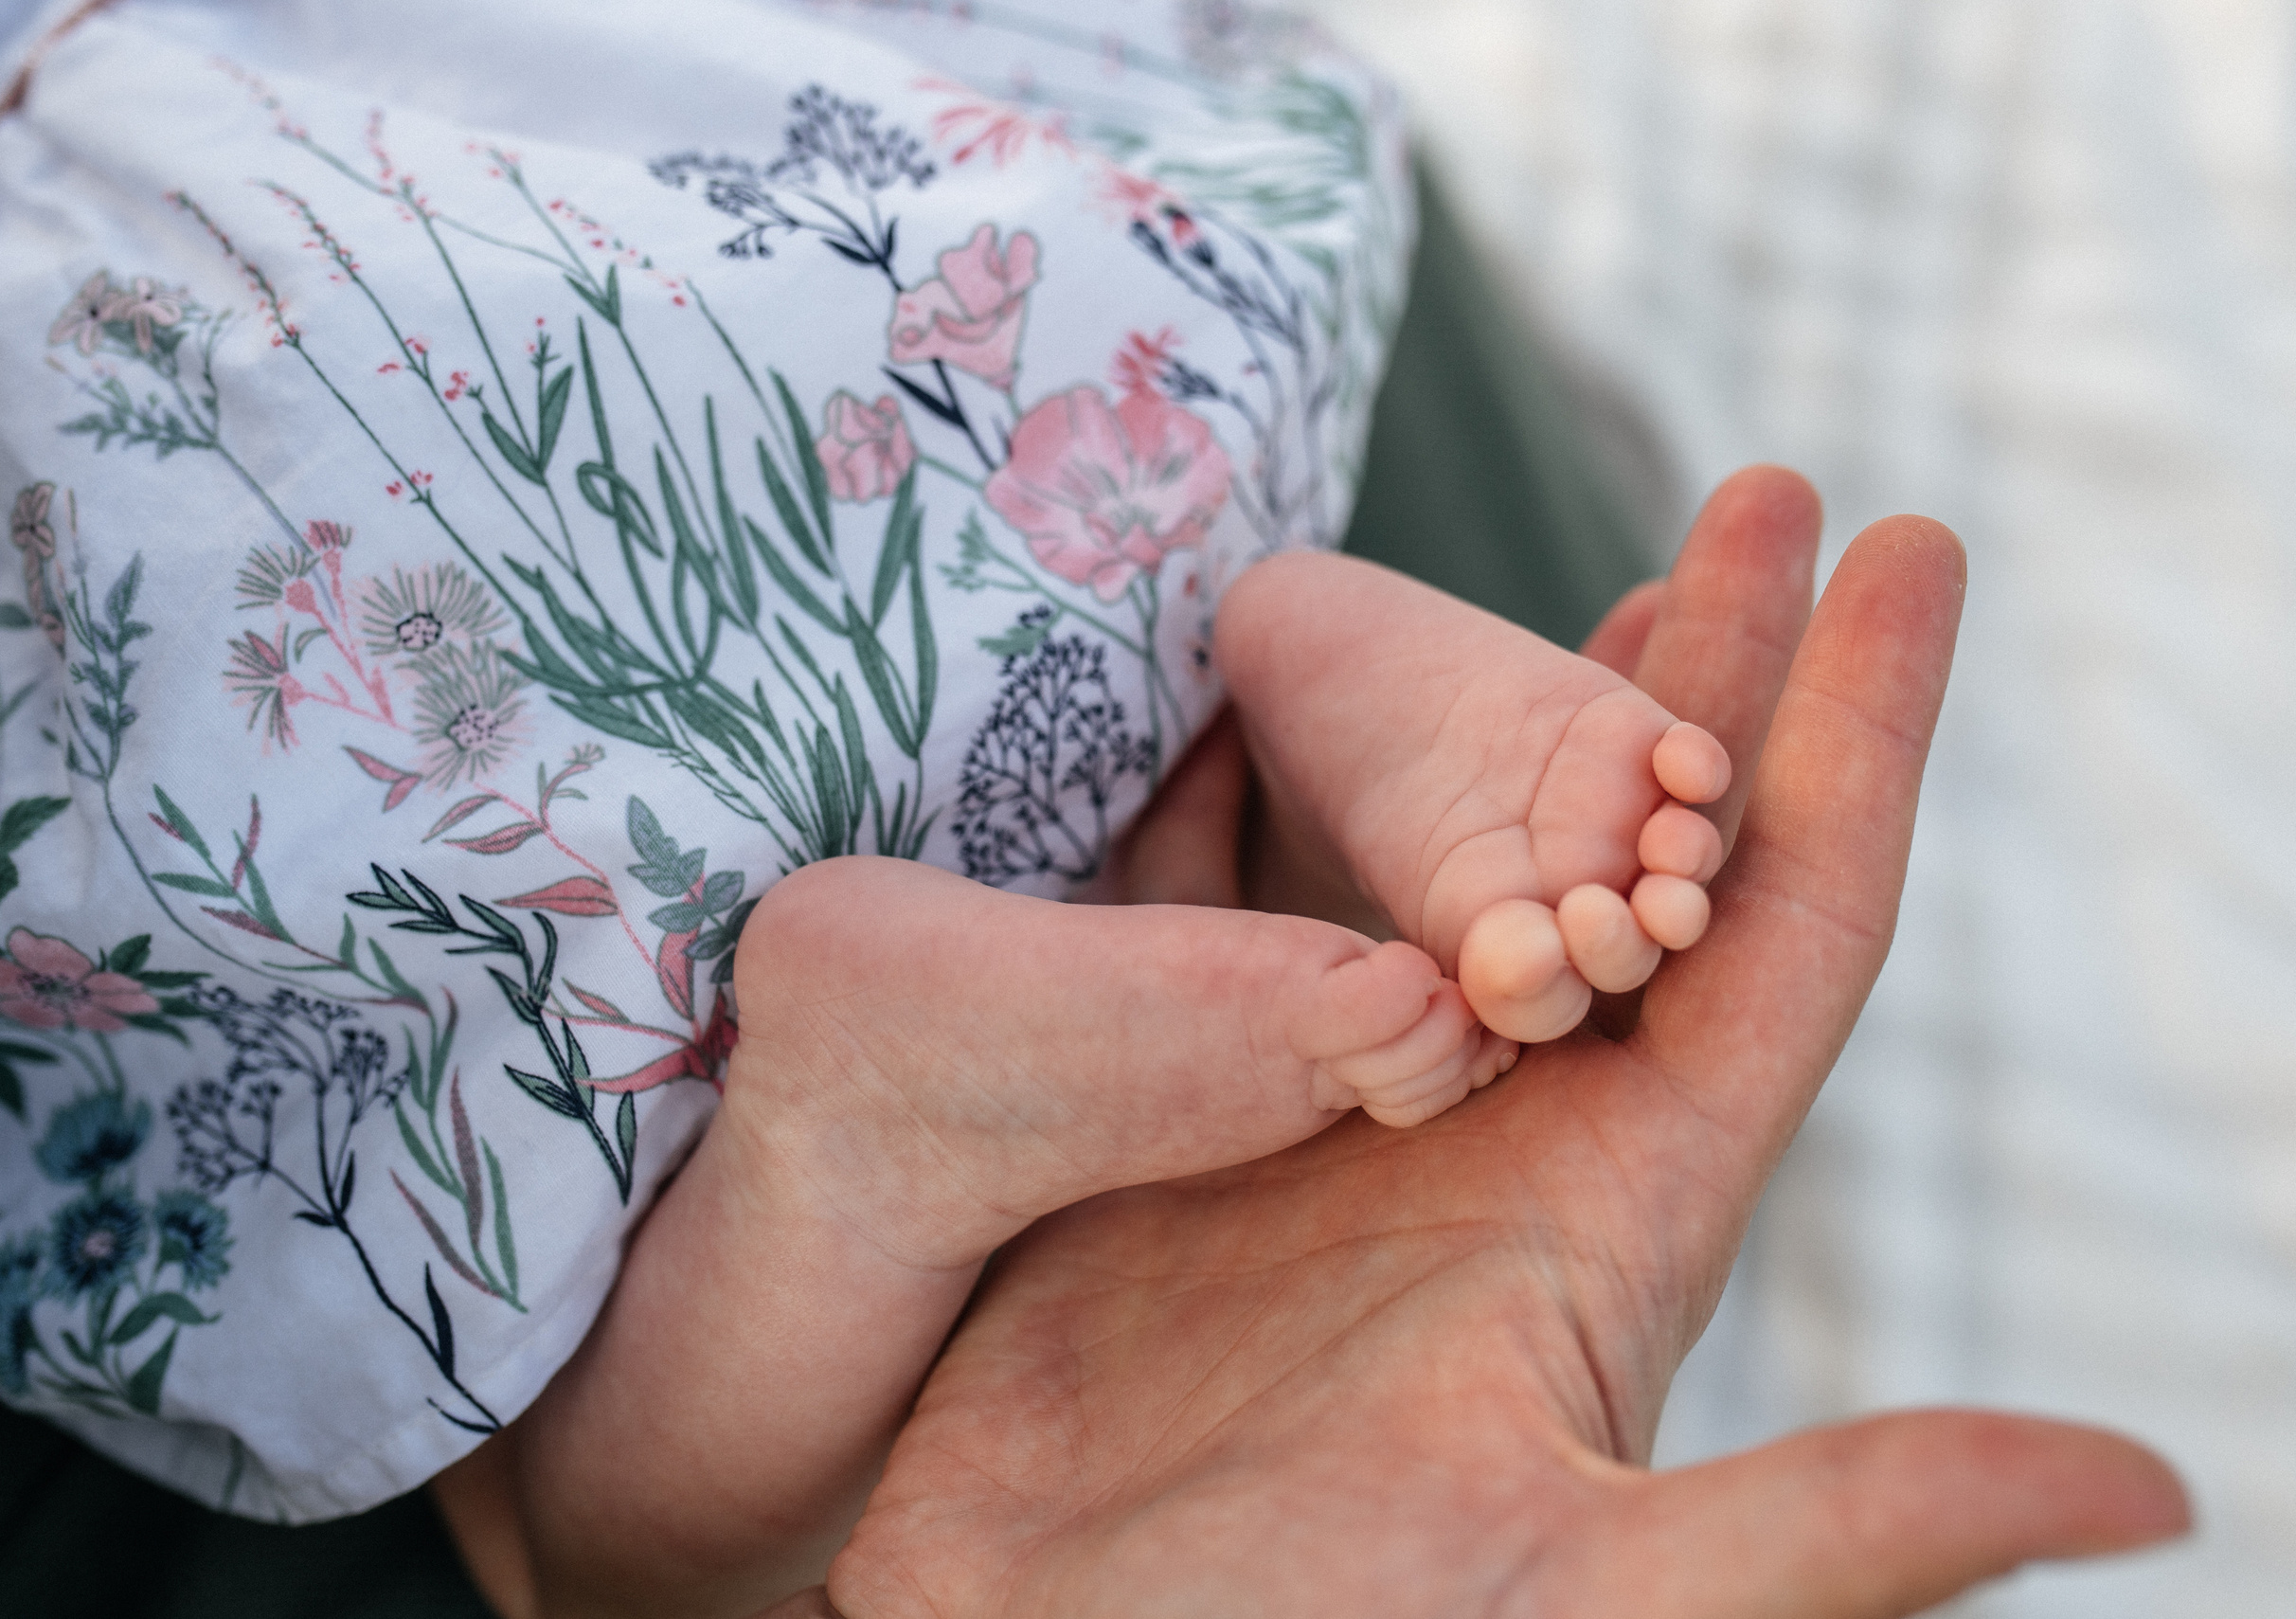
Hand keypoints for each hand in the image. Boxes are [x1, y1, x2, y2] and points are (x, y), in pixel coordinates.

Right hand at [798, 469, 2187, 1617]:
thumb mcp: (1590, 1597)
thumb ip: (1843, 1527)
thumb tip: (2155, 1487)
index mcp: (1623, 1208)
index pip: (1784, 926)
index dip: (1864, 738)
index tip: (1911, 545)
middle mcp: (1503, 1138)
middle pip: (1644, 857)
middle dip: (1715, 671)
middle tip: (1759, 487)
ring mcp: (1341, 1120)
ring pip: (1463, 863)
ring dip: (1526, 709)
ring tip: (1577, 567)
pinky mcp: (1188, 1120)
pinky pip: (1254, 902)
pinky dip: (1284, 782)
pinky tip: (1275, 690)